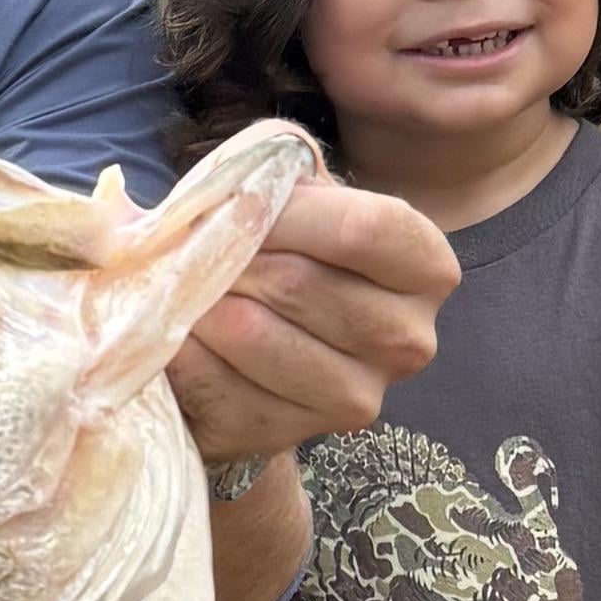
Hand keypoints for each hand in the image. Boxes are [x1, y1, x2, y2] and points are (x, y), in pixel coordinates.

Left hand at [169, 169, 456, 469]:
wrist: (253, 341)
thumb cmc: (278, 247)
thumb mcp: (289, 188)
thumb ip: (272, 165)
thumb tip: (229, 188)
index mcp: (425, 267)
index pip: (365, 230)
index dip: (287, 213)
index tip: (235, 205)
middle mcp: (408, 340)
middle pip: (300, 283)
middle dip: (231, 259)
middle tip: (194, 250)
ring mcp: (356, 397)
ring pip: (254, 335)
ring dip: (202, 304)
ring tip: (186, 289)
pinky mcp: (292, 434)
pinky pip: (216, 385)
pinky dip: (182, 352)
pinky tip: (175, 335)